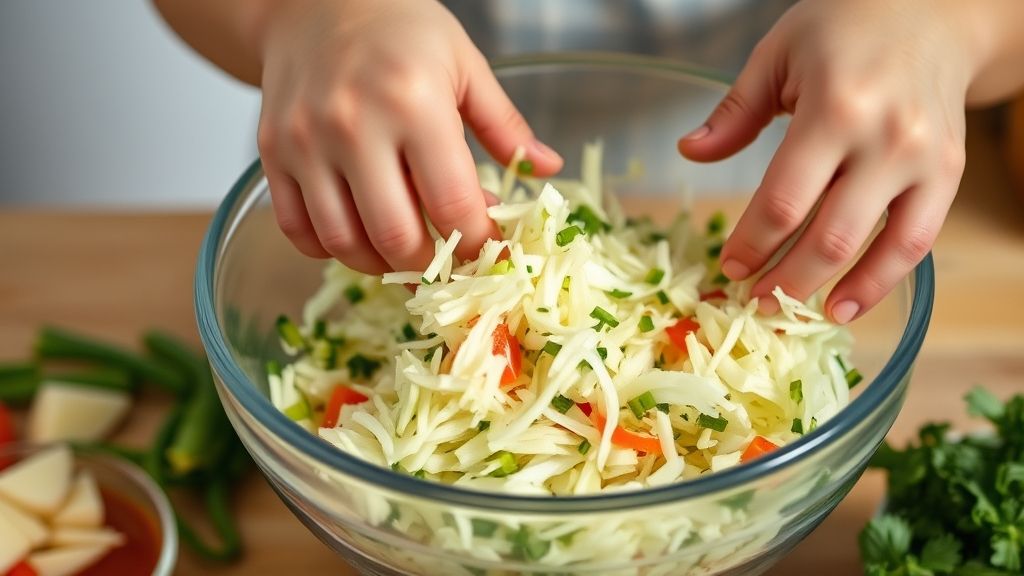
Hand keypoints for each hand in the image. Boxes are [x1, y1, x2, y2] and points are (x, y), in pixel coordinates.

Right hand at [255, 0, 561, 273]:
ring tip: (407, 256)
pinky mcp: (272, 154)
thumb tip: (548, 169)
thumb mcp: (465, 64)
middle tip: (450, 265)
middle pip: (396, 237)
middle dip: (432, 267)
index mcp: (414, 103)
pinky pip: (297, 230)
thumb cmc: (398, 29)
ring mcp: (305, 143)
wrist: (314, 0)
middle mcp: (353, 126)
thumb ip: (506, 125)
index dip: (478, 245)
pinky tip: (360, 237)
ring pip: (344, 243)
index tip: (491, 255)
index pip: (453, 205)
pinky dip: (330, 250)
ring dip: (382, 266)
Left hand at [678, 0, 981, 322]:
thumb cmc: (845, 27)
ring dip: (828, 291)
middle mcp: (885, 139)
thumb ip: (735, 112)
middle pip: (826, 235)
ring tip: (791, 314)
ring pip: (873, 247)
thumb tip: (690, 152)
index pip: (783, 200)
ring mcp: (923, 160)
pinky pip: (916, 243)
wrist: (934, 12)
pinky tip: (845, 307)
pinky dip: (881, 282)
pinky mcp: (948, 174)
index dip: (751, 245)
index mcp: (835, 107)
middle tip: (750, 301)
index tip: (727, 267)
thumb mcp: (778, 54)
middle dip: (782, 279)